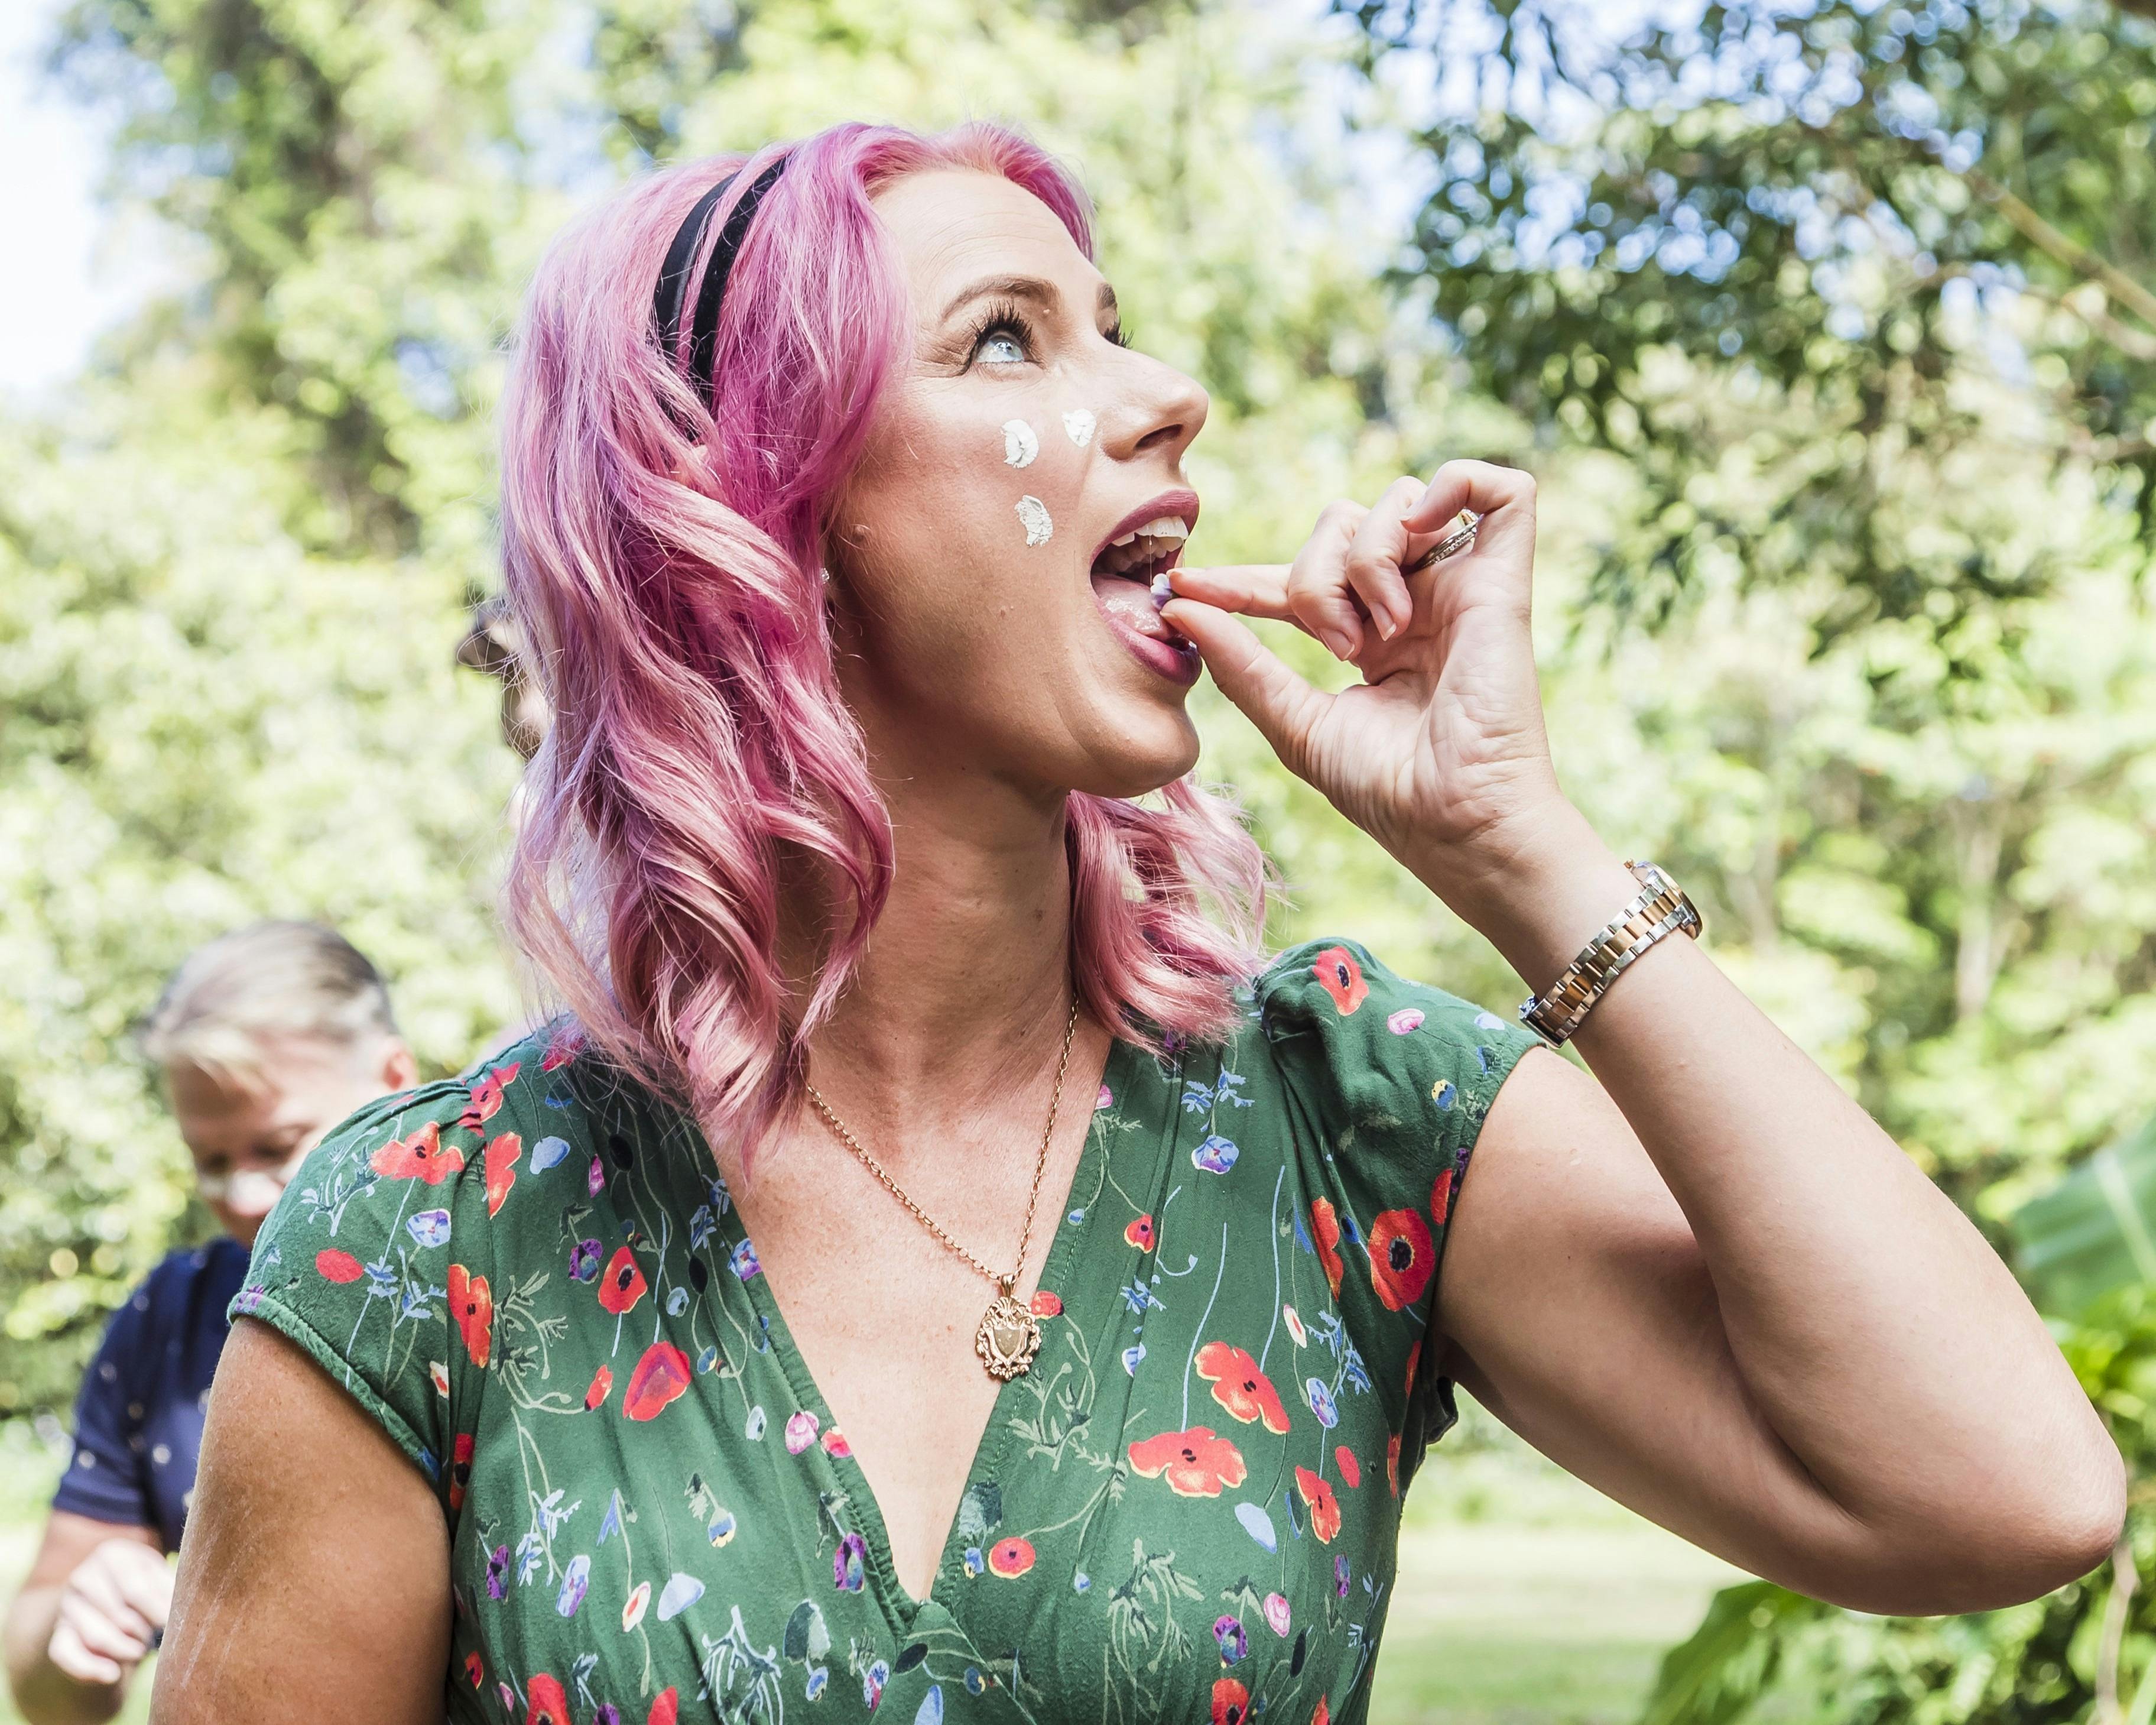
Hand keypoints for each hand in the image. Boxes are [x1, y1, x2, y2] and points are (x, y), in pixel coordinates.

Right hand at [45, 1538, 171, 1686]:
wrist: (113, 1600)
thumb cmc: (146, 1586)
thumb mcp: (159, 1578)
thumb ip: (168, 1591)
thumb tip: (172, 1616)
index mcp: (112, 1555)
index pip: (135, 1591)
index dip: (156, 1613)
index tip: (170, 1625)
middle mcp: (83, 1576)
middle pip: (118, 1615)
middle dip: (141, 1633)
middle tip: (155, 1640)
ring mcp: (67, 1605)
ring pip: (97, 1637)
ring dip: (124, 1650)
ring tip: (140, 1650)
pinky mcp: (58, 1633)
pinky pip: (66, 1655)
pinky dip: (89, 1669)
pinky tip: (112, 1675)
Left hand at [1163, 460, 1570, 917]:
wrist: (1457, 823)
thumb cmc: (1388, 792)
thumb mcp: (1295, 723)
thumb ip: (1242, 663)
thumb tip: (1177, 607)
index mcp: (1370, 639)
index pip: (1295, 581)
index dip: (1240, 579)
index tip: (1184, 590)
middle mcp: (1415, 603)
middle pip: (1341, 523)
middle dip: (1314, 574)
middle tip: (1338, 645)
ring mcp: (1459, 589)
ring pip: (1395, 502)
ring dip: (1365, 558)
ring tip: (1383, 630)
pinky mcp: (1506, 582)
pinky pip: (1502, 488)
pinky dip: (1453, 486)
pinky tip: (1422, 536)